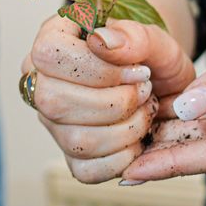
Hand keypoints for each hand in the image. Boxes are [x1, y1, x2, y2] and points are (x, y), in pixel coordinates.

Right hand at [23, 16, 194, 182]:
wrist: (164, 84)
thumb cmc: (150, 57)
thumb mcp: (154, 38)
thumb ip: (133, 34)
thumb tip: (100, 41)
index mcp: (51, 43)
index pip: (49, 55)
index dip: (97, 68)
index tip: (137, 70)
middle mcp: (41, 85)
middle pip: (54, 102)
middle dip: (114, 102)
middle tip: (145, 90)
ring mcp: (53, 124)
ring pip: (75, 140)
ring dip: (125, 130)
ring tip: (145, 111)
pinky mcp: (72, 156)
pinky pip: (86, 171)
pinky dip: (123, 159)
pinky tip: (138, 139)